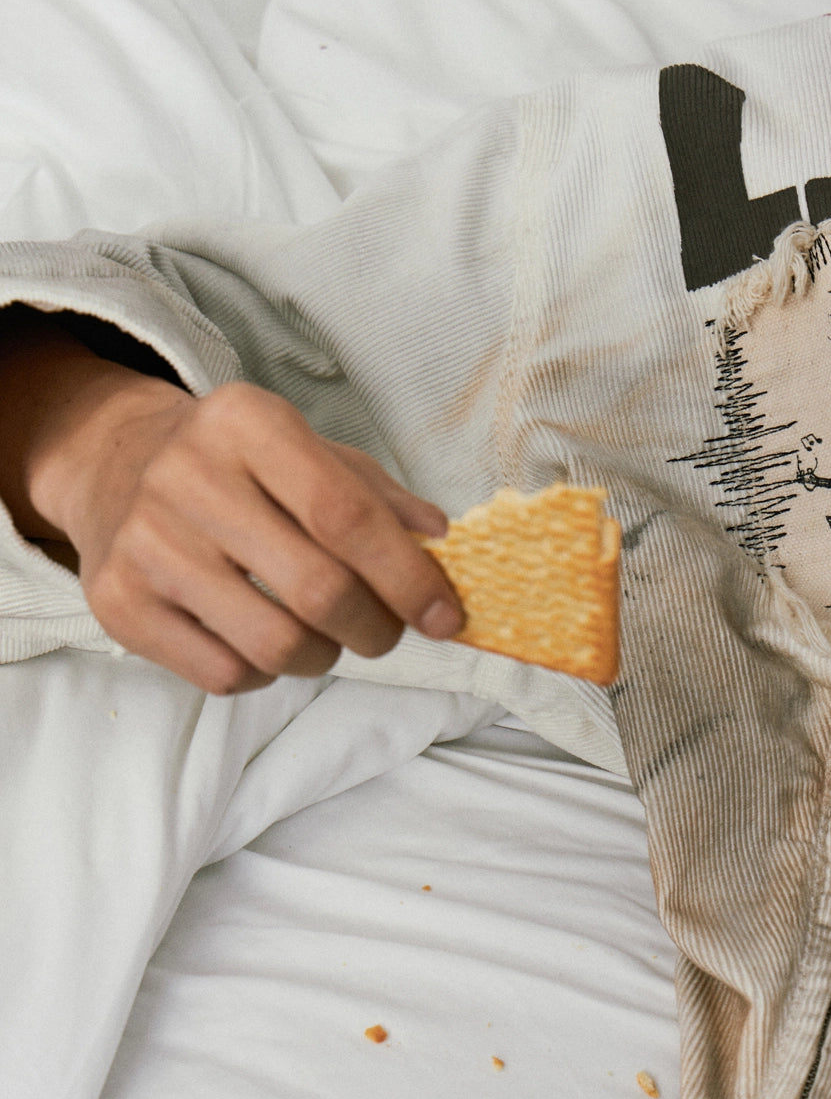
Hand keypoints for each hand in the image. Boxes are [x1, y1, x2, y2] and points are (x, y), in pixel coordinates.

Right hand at [33, 376, 462, 695]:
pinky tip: (264, 643)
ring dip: (323, 656)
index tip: (446, 617)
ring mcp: (145, 543)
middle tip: (386, 632)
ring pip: (273, 645)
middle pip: (317, 589)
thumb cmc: (239, 466)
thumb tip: (440, 543)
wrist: (116, 465)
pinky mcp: (117, 602)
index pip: (346, 515)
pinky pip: (223, 675)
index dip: (408, 577)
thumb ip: (379, 497)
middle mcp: (187, 476)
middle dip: (375, 628)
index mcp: (246, 423)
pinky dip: (265, 674)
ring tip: (325, 636)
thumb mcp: (310, 453)